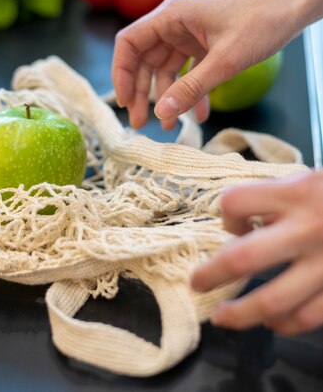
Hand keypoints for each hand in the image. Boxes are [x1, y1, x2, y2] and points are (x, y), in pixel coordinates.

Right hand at [112, 0, 303, 129]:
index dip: (122, 73)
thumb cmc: (261, 21)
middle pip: (145, 59)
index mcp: (171, 15)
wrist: (293, 4)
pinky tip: (198, 115)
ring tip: (169, 127)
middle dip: (143, 92)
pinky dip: (191, 91)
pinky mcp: (205, 43)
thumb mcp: (225, 60)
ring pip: (166, 68)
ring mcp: (190, 33)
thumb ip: (191, 88)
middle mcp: (175, 23)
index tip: (124, 102)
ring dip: (167, 97)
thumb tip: (161, 114)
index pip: (129, 43)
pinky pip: (189, 70)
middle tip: (141, 123)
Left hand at [191, 171, 322, 335]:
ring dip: (241, 313)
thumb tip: (242, 225)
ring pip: (272, 300)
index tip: (233, 222)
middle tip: (197, 282)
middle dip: (211, 274)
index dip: (226, 214)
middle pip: (241, 259)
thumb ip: (277, 199)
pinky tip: (274, 322)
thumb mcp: (308, 181)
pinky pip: (308, 316)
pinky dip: (286, 323)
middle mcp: (305, 229)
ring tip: (224, 317)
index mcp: (295, 194)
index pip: (235, 202)